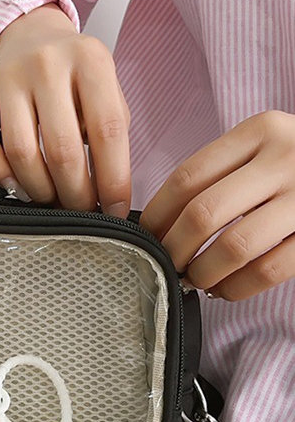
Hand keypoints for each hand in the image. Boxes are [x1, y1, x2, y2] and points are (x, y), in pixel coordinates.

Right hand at [0, 4, 131, 214]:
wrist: (32, 38)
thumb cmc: (73, 75)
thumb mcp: (106, 89)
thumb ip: (110, 133)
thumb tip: (109, 191)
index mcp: (90, 61)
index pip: (107, 131)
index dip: (112, 179)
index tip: (114, 209)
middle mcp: (48, 65)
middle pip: (62, 149)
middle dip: (74, 194)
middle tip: (80, 210)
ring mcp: (9, 78)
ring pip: (21, 152)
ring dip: (38, 189)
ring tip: (50, 198)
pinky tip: (15, 184)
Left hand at [140, 111, 294, 299]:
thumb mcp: (267, 147)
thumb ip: (223, 172)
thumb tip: (160, 222)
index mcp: (261, 131)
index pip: (188, 177)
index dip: (157, 215)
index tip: (142, 237)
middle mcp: (286, 158)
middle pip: (204, 213)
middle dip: (174, 248)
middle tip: (164, 264)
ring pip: (235, 246)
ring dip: (203, 273)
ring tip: (194, 280)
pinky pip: (269, 269)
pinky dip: (237, 287)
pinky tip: (225, 290)